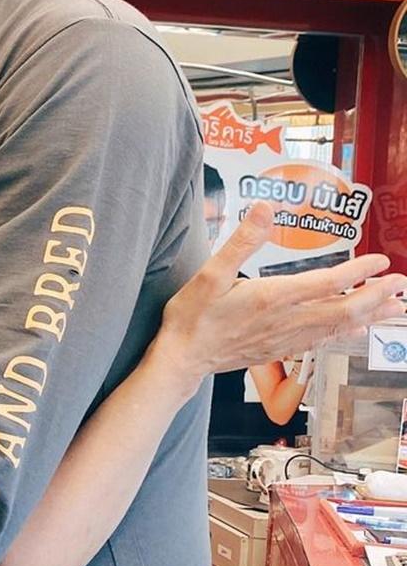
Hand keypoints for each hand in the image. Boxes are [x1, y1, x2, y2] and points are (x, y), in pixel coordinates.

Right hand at [156, 203, 406, 392]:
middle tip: (402, 285)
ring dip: (369, 315)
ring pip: (338, 327)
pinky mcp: (280, 349)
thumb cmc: (192, 318)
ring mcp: (285, 338)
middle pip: (343, 310)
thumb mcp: (209, 274)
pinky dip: (346, 330)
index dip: (357, 272)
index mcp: (272, 299)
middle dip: (377, 297)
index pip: (326, 284)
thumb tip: (264, 207)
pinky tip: (357, 326)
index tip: (380, 261)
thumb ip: (241, 241)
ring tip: (394, 306)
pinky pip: (323, 339)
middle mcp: (285, 321)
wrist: (182, 359)